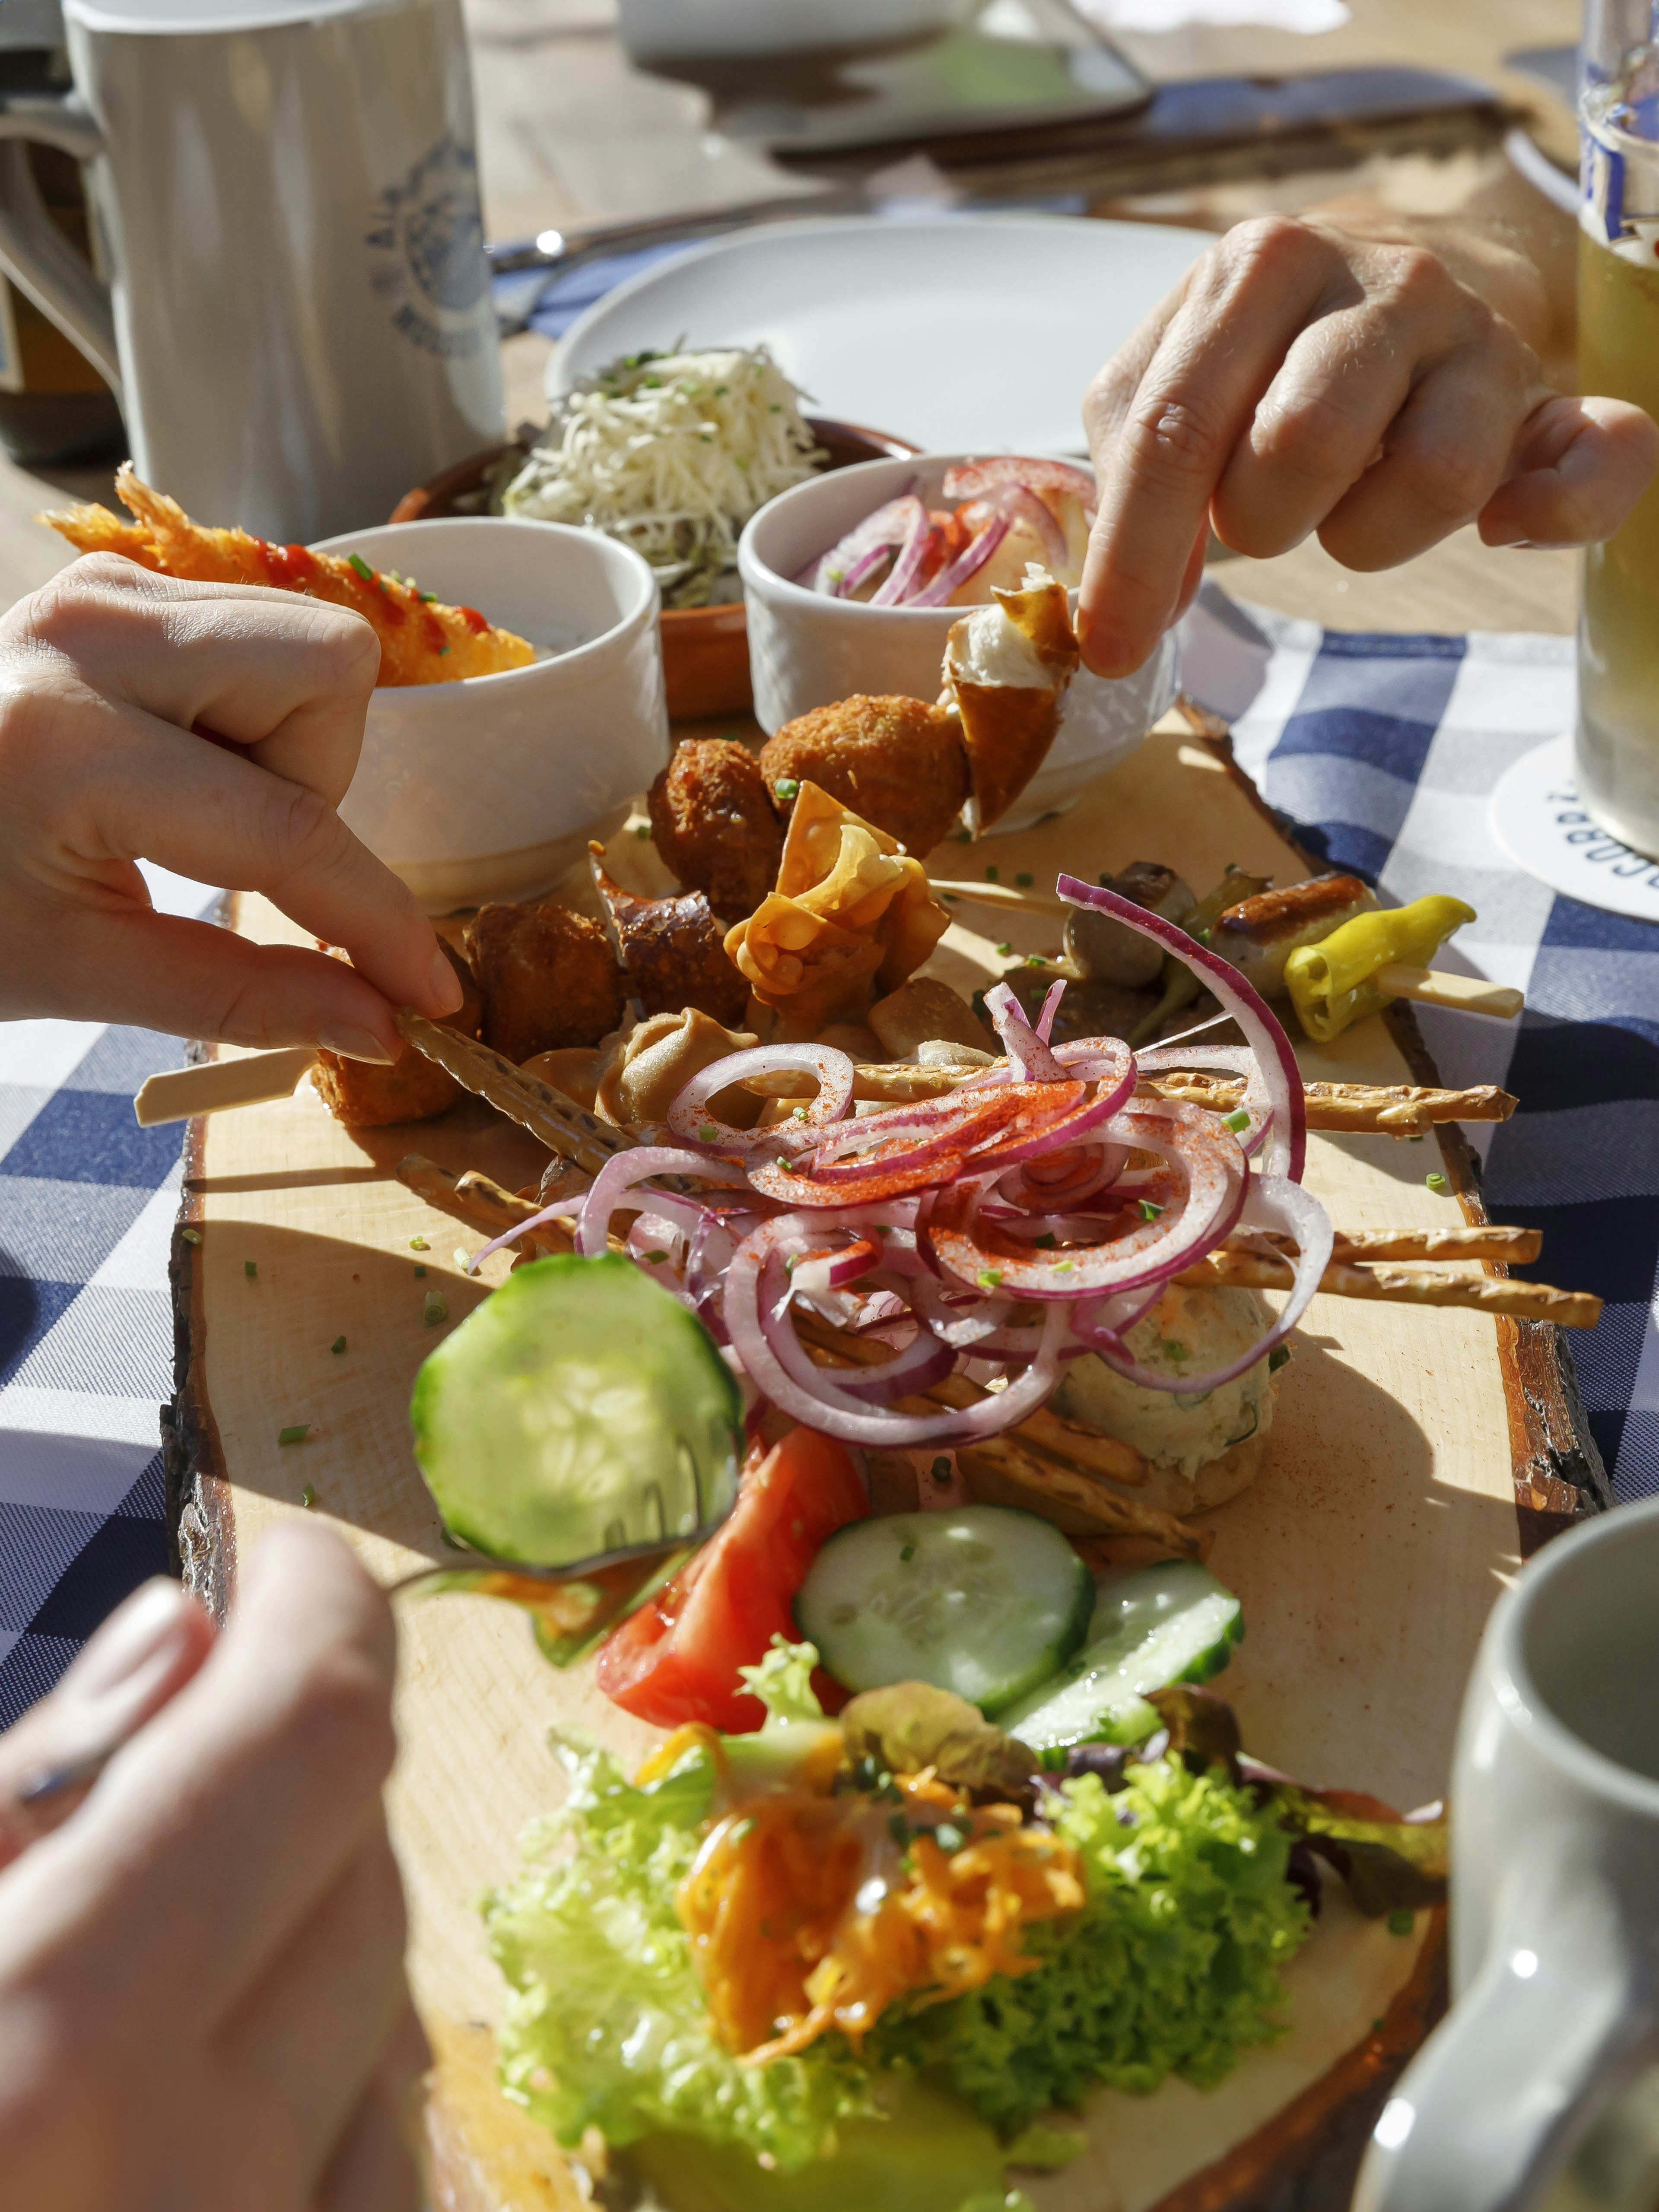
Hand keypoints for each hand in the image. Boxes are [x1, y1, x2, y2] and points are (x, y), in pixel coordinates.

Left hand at [0, 553, 463, 1058]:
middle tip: (233, 847)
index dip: (378, 921)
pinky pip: (254, 632)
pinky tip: (176, 766)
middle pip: (329, 669)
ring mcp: (100, 591)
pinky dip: (246, 713)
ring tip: (190, 807)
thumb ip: (240, 996)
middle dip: (316, 778)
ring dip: (282, 745)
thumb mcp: (74, 971)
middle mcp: (90, 630)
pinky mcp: (110, 585)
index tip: (430, 993)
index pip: (287, 830)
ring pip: (303, 642)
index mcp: (68, 744)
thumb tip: (379, 1025)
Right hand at [0, 1525, 424, 2210]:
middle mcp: (183, 2182)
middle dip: (291, 1769)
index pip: (310, 1734)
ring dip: (306, 1930)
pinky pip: (373, 2169)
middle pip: (361, 1859)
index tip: (285, 1572)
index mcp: (43, 2049)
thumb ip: (14, 1793)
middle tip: (190, 1745)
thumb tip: (184, 1642)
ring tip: (158, 1944)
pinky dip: (318, 2087)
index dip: (314, 1614)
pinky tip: (196, 2094)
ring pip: (390, 2013)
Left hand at [1077, 213, 1658, 676]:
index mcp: (1261, 266)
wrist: (1393, 284)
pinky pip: (1594, 459)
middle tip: (1262, 512)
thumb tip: (1136, 609)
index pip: (1176, 431)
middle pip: (1302, 446)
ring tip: (1344, 506)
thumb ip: (1132, 478)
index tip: (1107, 645)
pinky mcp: (1548, 398)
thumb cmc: (1260, 357)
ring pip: (1431, 478)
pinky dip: (1556, 510)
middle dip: (1260, 522)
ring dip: (1364, 535)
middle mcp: (1380, 279)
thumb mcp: (1169, 384)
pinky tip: (1503, 527)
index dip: (1134, 557)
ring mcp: (1475, 335)